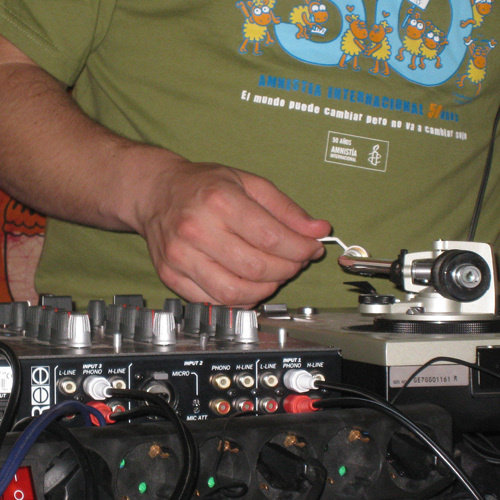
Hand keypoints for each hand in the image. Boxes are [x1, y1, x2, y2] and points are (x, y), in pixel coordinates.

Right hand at [136, 159, 330, 306]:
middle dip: (287, 270)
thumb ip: (286, 209)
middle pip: (256, 268)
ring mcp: (180, 257)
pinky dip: (239, 300)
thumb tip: (318, 230)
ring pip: (235, 292)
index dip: (300, 248)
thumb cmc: (203, 185)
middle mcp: (197, 230)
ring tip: (273, 274)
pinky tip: (248, 284)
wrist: (156, 193)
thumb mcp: (248, 183)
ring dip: (265, 289)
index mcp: (219, 201)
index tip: (312, 248)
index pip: (271, 237)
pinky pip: (214, 302)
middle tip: (295, 261)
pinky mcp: (171, 276)